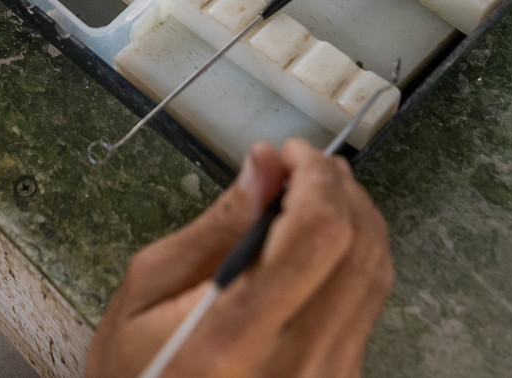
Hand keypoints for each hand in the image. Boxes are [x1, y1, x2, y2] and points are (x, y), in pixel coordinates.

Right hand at [87, 139, 393, 377]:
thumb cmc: (136, 367)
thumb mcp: (147, 290)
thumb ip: (215, 227)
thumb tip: (265, 165)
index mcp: (234, 337)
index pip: (317, 237)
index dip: (315, 179)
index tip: (289, 154)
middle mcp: (295, 363)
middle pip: (358, 250)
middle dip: (338, 188)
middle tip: (302, 165)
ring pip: (375, 276)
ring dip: (354, 217)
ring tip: (314, 192)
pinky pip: (368, 305)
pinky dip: (353, 256)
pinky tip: (321, 240)